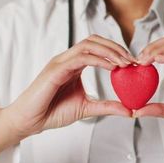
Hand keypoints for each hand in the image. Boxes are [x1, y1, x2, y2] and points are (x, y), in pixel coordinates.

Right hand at [0, 35, 133, 155]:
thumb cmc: (52, 112)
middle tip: (133, 60)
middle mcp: (67, 60)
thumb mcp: (86, 108)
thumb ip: (106, 106)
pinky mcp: (55, 70)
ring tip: (125, 62)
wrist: (30, 121)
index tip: (133, 63)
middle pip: (94, 41)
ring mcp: (60, 62)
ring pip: (88, 45)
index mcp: (74, 65)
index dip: (116, 52)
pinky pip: (80, 58)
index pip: (97, 48)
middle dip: (115, 47)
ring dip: (109, 51)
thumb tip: (129, 110)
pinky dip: (98, 60)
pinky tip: (111, 68)